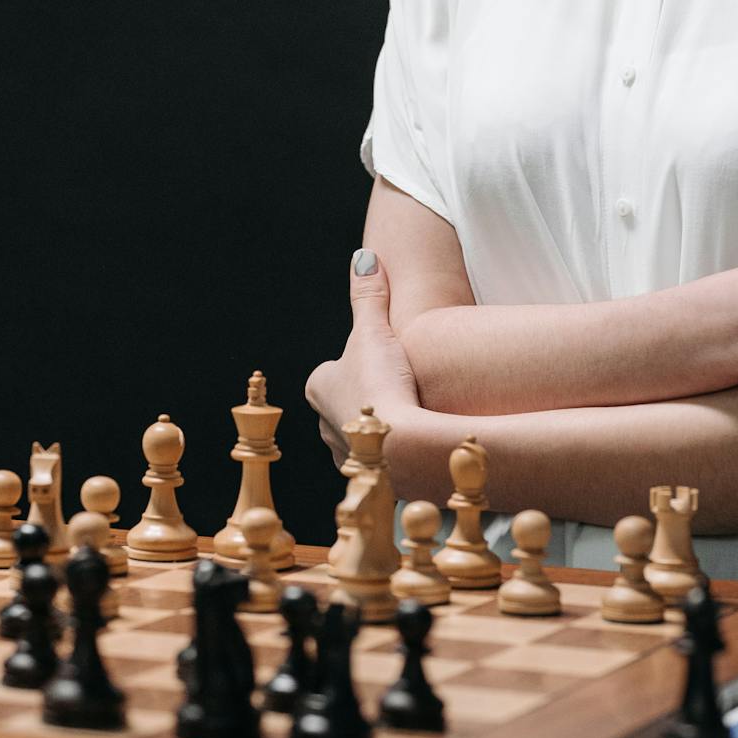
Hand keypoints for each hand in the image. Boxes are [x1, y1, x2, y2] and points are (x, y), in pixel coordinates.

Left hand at [305, 248, 422, 462]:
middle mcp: (324, 425)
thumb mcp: (375, 331)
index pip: (331, 371)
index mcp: (319, 388)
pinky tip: (418, 442)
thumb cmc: (382, 384)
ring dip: (383, 428)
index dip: (358, 364)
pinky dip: (397, 452)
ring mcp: (347, 455)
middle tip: (398, 388)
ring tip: (412, 416)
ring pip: (363, 436)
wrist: (405, 446)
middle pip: (345, 405)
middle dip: (368, 399)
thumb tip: (363, 258)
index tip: (380, 361)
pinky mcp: (373, 479)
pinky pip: (383, 462)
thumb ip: (369, 297)